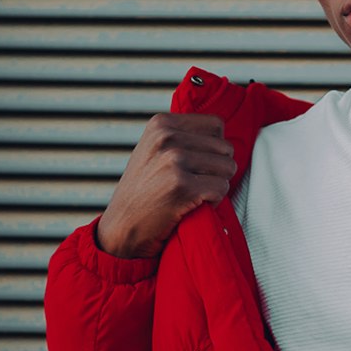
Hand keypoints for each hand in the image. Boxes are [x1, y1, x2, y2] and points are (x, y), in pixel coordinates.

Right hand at [96, 114, 236, 257]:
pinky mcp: (183, 185)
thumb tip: (221, 133)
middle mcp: (167, 137)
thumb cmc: (144, 192)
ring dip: (216, 185)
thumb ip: (182, 136)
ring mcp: (174, 160)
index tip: (196, 164)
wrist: (122, 227)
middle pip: (226, 148)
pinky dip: (214, 202)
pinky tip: (192, 206)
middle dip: (217, 169)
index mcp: (161, 123)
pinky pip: (222, 188)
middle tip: (194, 184)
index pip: (216, 125)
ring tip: (192, 194)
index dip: (214, 149)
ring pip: (228, 167)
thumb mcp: (154, 150)